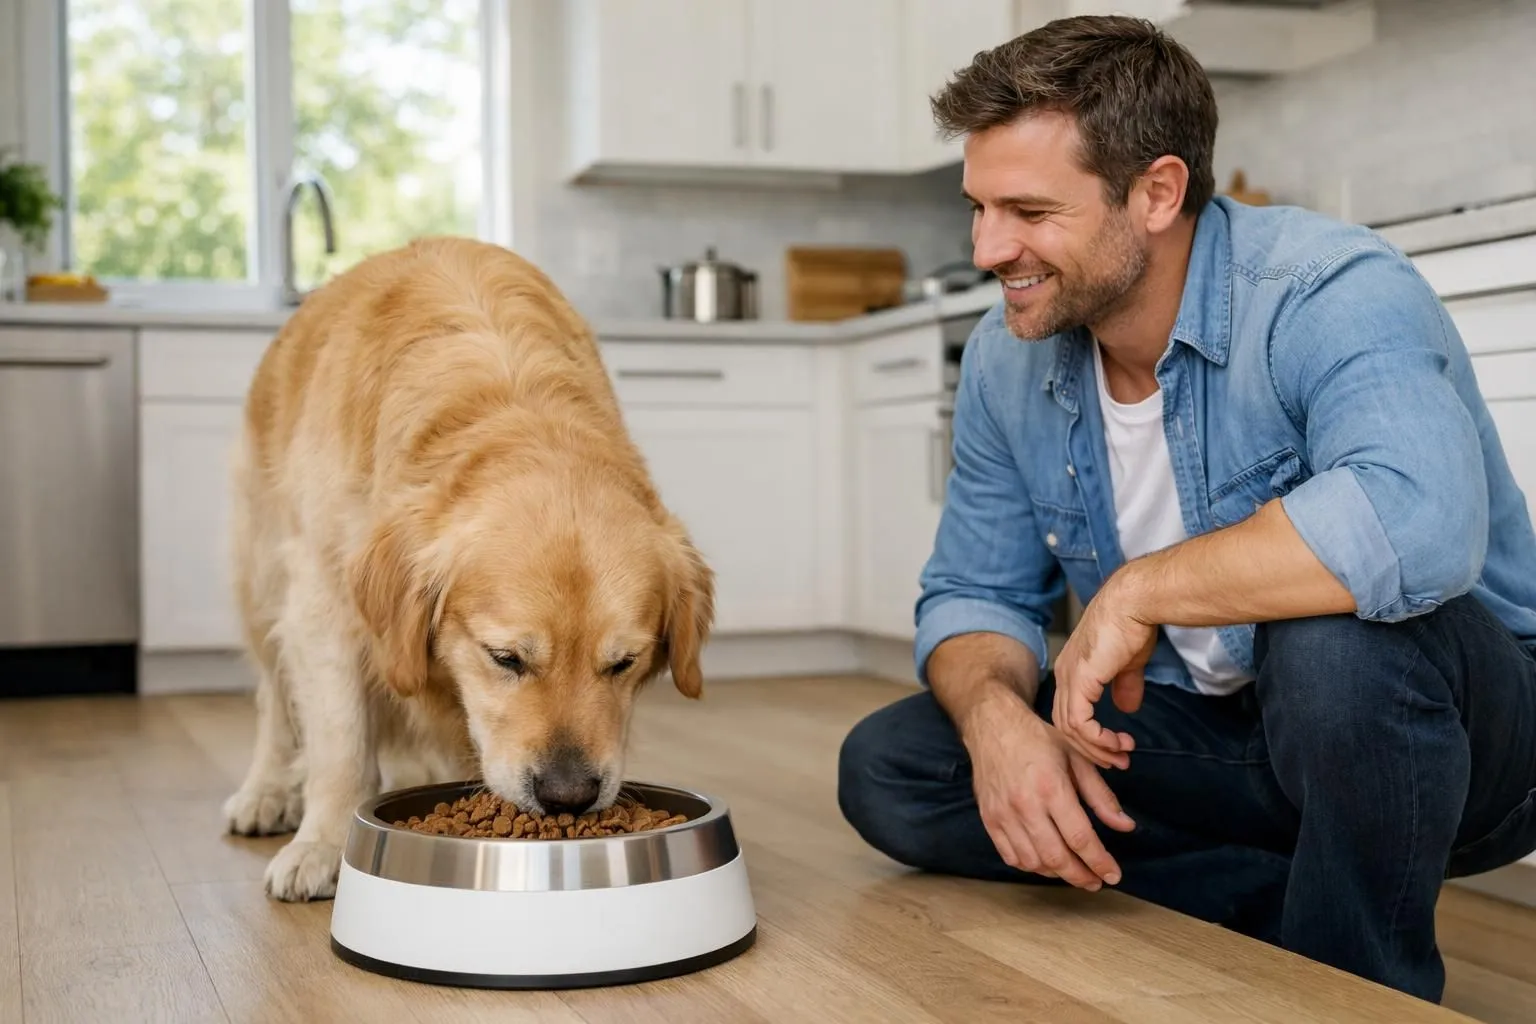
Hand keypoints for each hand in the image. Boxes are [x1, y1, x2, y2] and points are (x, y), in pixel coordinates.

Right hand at [962, 689, 1135, 890]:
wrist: (993, 727)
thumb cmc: (1038, 740)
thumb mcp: (1077, 759)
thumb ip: (1101, 796)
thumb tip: (1125, 826)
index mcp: (1051, 787)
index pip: (1080, 838)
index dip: (1100, 862)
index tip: (1114, 875)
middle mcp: (1025, 805)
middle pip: (1057, 857)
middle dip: (1081, 876)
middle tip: (1096, 881)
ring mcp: (1003, 815)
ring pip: (1033, 862)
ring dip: (1057, 873)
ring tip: (1073, 871)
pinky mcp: (989, 819)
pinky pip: (1011, 856)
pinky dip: (1031, 866)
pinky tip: (1046, 862)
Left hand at [1052, 578, 1157, 770]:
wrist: (1135, 603)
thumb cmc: (1133, 624)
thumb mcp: (1128, 663)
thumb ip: (1125, 686)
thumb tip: (1128, 707)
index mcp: (1072, 670)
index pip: (1069, 712)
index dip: (1089, 736)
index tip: (1115, 748)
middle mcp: (1064, 674)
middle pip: (1065, 725)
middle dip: (1092, 749)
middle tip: (1117, 762)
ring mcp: (1069, 677)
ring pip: (1069, 728)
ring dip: (1097, 747)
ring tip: (1122, 754)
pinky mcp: (1080, 680)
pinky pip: (1079, 722)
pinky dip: (1096, 738)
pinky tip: (1116, 742)